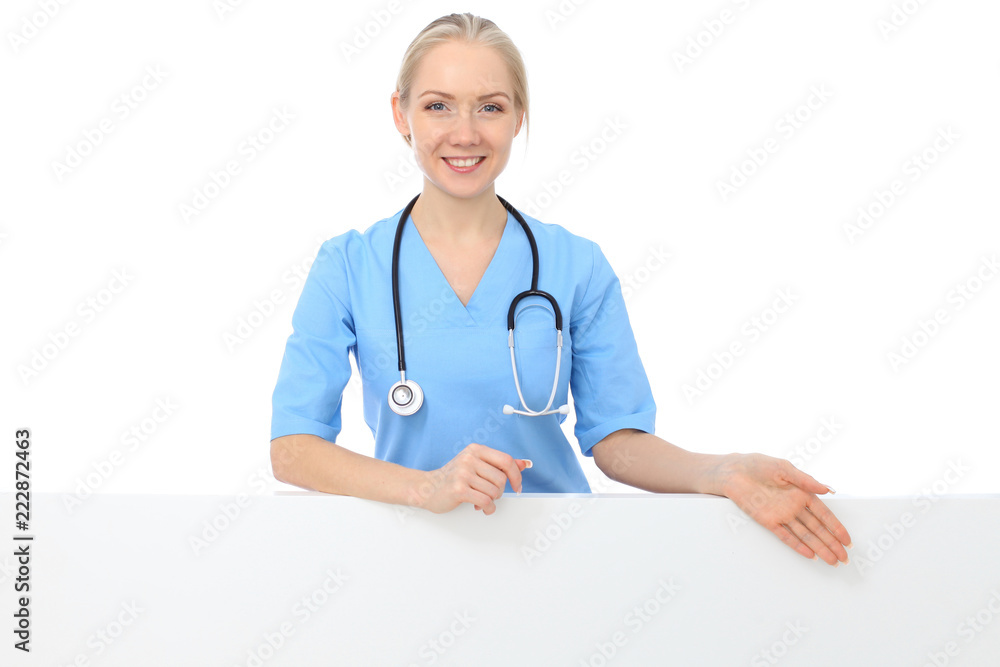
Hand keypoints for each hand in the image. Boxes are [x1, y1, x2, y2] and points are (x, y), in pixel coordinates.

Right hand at [412, 443, 529, 515]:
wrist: (427, 488)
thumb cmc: (453, 478)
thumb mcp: (477, 465)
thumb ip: (499, 464)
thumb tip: (524, 464)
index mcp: (475, 450)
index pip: (506, 460)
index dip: (516, 476)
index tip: (517, 486)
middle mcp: (469, 458)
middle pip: (501, 479)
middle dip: (499, 491)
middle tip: (489, 494)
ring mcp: (463, 473)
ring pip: (494, 492)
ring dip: (491, 501)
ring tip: (481, 499)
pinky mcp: (459, 489)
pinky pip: (485, 501)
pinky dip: (488, 509)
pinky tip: (481, 508)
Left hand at [715, 453, 851, 564]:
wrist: (733, 471)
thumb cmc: (757, 465)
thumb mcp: (784, 468)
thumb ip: (806, 480)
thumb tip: (828, 489)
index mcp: (801, 493)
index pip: (824, 514)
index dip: (836, 527)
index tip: (847, 540)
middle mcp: (793, 506)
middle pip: (817, 528)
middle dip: (832, 543)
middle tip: (844, 558)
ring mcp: (781, 515)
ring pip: (804, 535)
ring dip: (819, 548)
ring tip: (832, 561)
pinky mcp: (767, 521)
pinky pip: (785, 536)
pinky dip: (797, 546)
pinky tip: (810, 555)